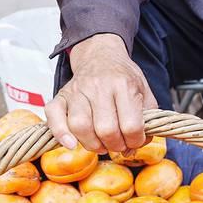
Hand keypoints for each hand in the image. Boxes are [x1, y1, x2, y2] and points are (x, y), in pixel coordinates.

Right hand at [45, 33, 157, 152]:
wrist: (100, 56)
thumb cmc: (123, 78)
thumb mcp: (145, 92)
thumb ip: (148, 120)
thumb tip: (136, 146)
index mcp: (124, 85)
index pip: (131, 126)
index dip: (135, 141)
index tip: (134, 141)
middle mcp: (100, 86)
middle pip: (106, 130)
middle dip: (115, 146)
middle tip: (118, 144)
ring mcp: (78, 90)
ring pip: (80, 127)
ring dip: (93, 145)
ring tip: (101, 144)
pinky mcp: (61, 95)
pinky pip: (54, 116)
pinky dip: (61, 133)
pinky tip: (72, 143)